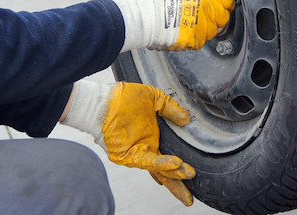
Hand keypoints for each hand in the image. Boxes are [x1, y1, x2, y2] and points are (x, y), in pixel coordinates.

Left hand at [61, 80, 195, 205]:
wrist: (105, 101)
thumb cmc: (125, 99)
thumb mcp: (154, 99)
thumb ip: (171, 107)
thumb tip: (186, 118)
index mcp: (153, 140)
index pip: (168, 159)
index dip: (179, 170)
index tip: (191, 177)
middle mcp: (146, 150)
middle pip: (165, 173)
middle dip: (178, 186)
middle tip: (190, 198)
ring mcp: (138, 155)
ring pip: (158, 170)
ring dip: (174, 174)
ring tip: (189, 174)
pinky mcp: (128, 156)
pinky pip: (147, 162)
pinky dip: (162, 163)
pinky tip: (176, 163)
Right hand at [109, 0, 234, 51]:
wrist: (146, 15)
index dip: (225, 2)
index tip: (223, 5)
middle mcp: (207, 8)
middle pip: (224, 17)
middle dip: (216, 18)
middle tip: (204, 16)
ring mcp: (203, 25)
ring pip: (213, 31)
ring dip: (205, 29)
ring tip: (189, 24)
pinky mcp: (196, 39)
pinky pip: (200, 41)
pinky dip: (194, 38)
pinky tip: (184, 32)